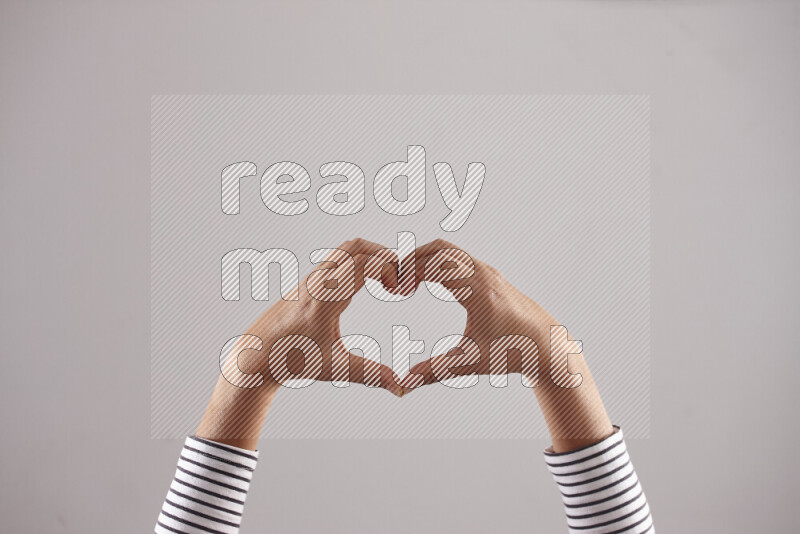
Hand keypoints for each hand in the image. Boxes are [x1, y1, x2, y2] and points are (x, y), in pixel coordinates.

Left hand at [196, 239, 401, 449]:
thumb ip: (370, 374)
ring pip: (346, 248)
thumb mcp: (335, 368)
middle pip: (357, 247)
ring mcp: (312, 278)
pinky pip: (338, 258)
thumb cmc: (293, 361)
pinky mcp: (310, 280)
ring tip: (387, 279)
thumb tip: (401, 388)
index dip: (388, 269)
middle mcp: (318, 282)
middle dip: (385, 257)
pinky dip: (359, 260)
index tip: (399, 290)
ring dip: (372, 255)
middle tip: (399, 280)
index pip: (362, 264)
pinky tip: (368, 283)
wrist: (257, 355)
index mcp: (325, 300)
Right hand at [400, 239, 613, 451]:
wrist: (547, 346)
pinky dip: (437, 262)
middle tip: (392, 279)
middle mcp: (483, 274)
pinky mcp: (490, 275)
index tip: (393, 289)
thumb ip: (433, 371)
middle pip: (439, 250)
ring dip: (424, 258)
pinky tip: (426, 280)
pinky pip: (458, 258)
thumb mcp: (469, 363)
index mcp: (477, 291)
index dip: (409, 273)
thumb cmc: (512, 353)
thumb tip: (403, 384)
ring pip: (449, 250)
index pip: (435, 267)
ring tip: (404, 280)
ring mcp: (487, 272)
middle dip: (411, 260)